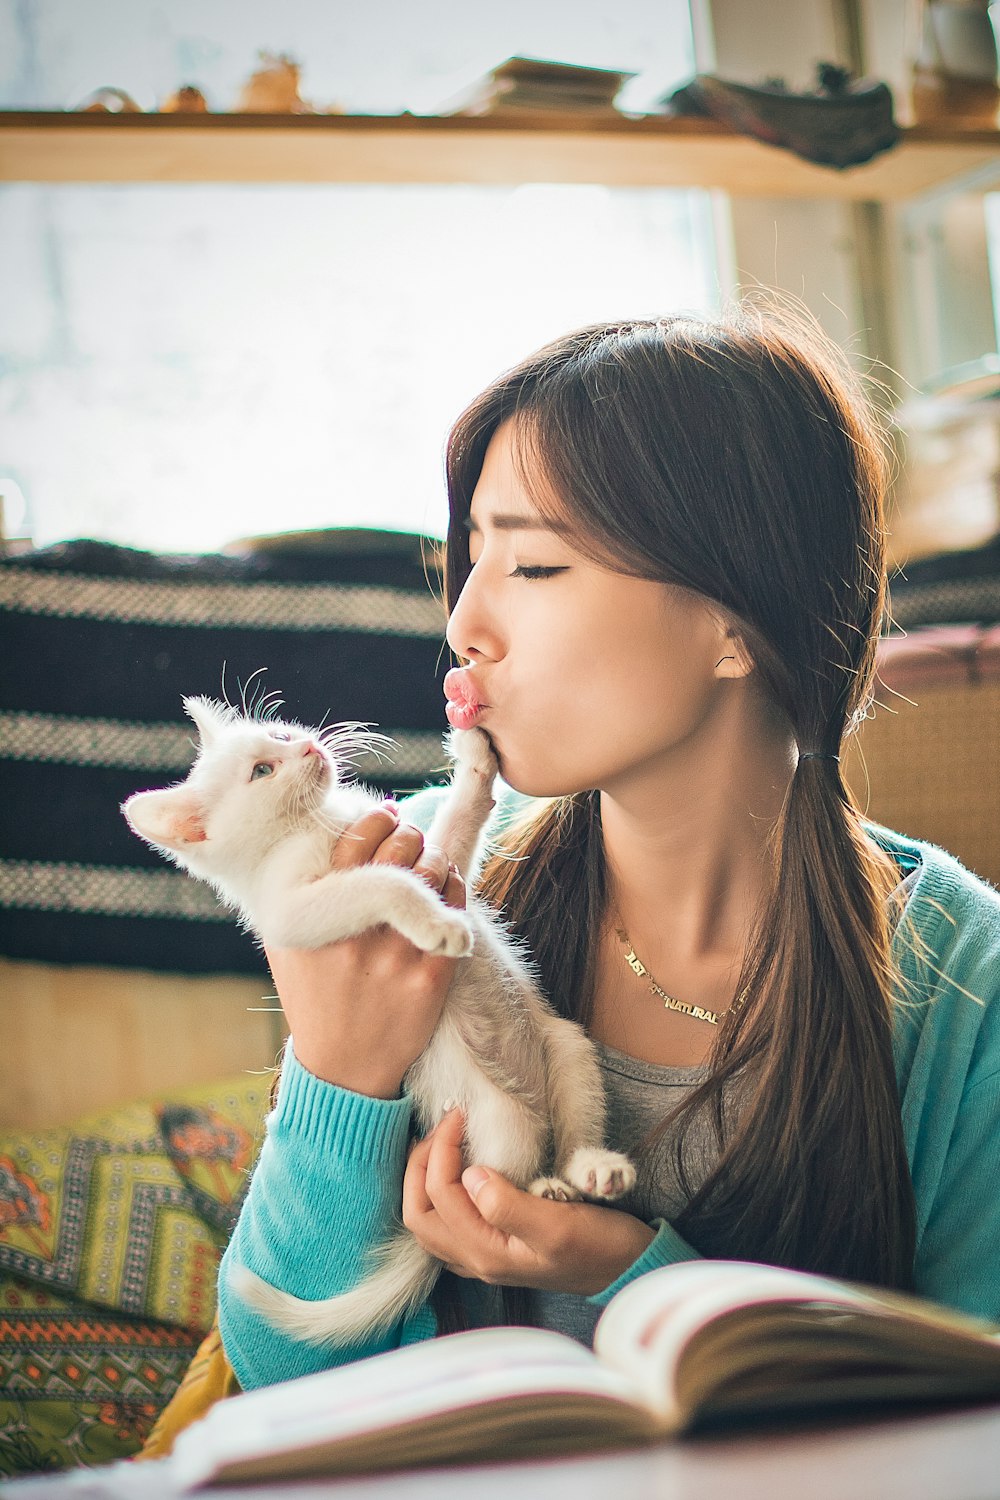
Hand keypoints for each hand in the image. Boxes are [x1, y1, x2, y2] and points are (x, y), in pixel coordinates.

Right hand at [265, 804, 465, 1098]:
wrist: (343, 1069)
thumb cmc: (315, 996)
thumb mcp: (289, 945)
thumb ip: (301, 895)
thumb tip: (325, 834)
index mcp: (316, 920)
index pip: (356, 841)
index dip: (379, 820)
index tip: (387, 818)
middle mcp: (355, 935)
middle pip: (401, 851)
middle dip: (410, 835)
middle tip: (410, 840)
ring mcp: (396, 957)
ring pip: (434, 874)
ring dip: (436, 859)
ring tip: (429, 864)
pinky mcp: (431, 977)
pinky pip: (456, 910)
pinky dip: (454, 889)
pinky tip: (445, 891)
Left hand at [403, 1110, 655, 1296]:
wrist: (628, 1268)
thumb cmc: (600, 1246)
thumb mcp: (560, 1223)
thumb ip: (509, 1205)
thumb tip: (470, 1176)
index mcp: (488, 1252)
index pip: (440, 1196)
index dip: (440, 1150)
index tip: (459, 1116)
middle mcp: (478, 1260)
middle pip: (420, 1216)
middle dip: (420, 1167)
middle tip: (443, 1128)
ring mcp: (485, 1258)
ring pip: (430, 1224)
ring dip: (426, 1181)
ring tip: (442, 1144)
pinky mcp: (497, 1250)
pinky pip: (449, 1227)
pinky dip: (440, 1196)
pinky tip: (457, 1173)